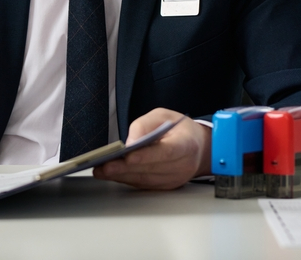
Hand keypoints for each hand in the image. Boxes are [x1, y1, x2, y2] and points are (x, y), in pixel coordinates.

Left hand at [92, 108, 209, 189]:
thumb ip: (145, 125)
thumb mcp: (162, 115)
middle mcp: (183, 165)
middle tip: (105, 166)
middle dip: (125, 168)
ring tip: (102, 171)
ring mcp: (176, 178)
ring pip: (146, 179)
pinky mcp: (167, 186)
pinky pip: (145, 184)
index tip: (128, 156)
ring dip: (122, 176)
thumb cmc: (179, 129)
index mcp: (186, 144)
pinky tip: (112, 175)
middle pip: (152, 168)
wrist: (198, 147)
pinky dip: (127, 179)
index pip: (167, 152)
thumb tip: (130, 142)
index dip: (147, 156)